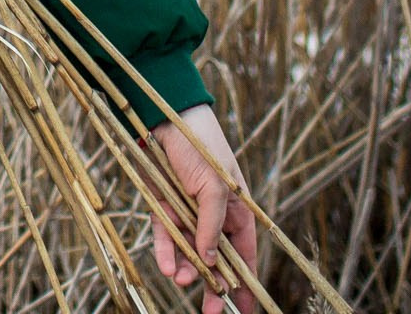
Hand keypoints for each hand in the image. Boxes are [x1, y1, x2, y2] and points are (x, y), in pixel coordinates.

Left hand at [150, 104, 256, 313]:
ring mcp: (187, 212)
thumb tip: (211, 260)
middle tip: (211, 311)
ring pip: (189, 252)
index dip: (247, 284)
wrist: (165, 116)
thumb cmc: (201, 145)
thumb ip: (213, 224)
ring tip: (181, 280)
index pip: (245, 256)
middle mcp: (213, 217)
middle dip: (215, 286)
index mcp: (237, 213)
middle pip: (217, 260)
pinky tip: (166, 267)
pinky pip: (166, 235)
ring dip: (187, 269)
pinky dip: (166, 252)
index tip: (247, 311)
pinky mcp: (163, 205)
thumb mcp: (215, 185)